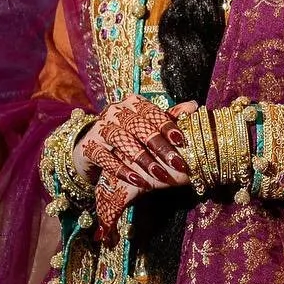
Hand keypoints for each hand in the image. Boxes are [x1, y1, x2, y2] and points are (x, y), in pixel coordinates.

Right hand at [76, 97, 191, 188]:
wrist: (92, 148)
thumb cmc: (127, 136)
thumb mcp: (147, 127)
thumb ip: (169, 118)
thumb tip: (194, 106)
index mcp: (132, 103)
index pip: (151, 111)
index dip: (166, 125)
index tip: (181, 140)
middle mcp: (115, 111)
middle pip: (138, 126)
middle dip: (159, 146)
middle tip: (176, 163)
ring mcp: (100, 127)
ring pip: (121, 139)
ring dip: (142, 158)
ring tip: (159, 174)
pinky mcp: (88, 146)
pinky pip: (104, 156)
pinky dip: (121, 169)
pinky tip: (137, 180)